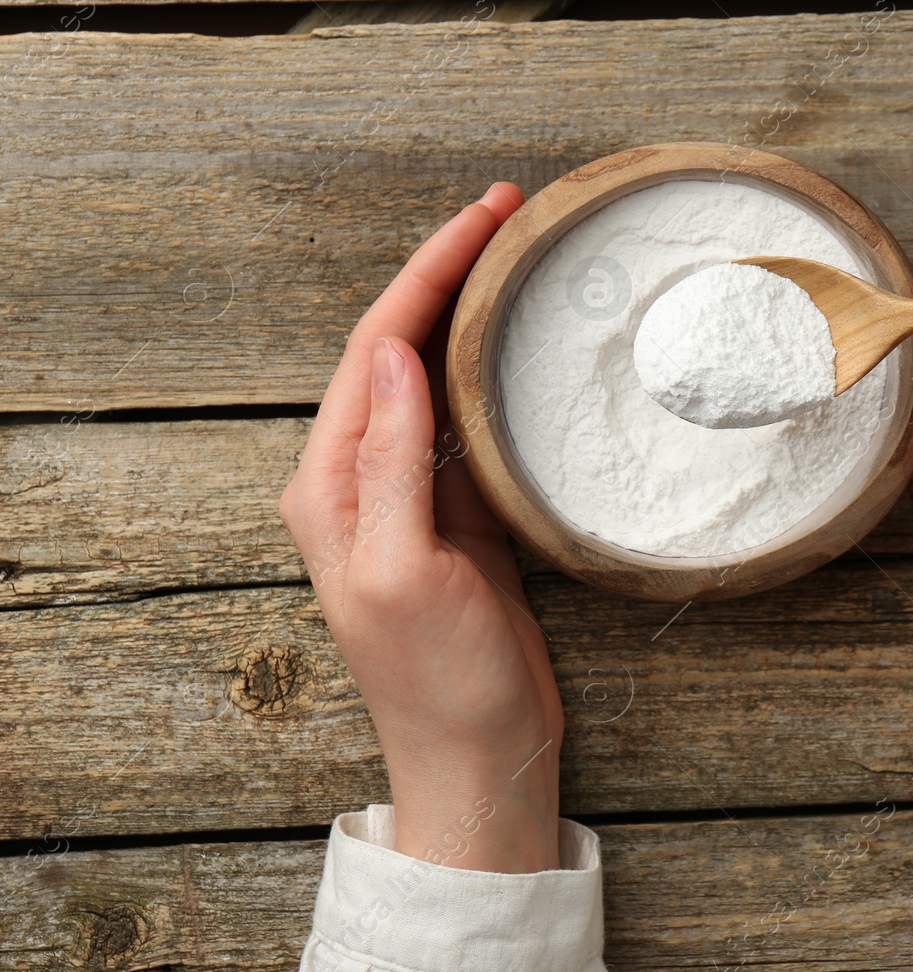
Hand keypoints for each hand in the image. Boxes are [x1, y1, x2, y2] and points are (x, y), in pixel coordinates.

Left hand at [279, 183, 564, 871]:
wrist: (480, 757)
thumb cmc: (440, 683)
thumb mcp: (410, 574)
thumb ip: (392, 466)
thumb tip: (397, 356)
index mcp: (330, 486)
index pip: (373, 350)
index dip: (426, 274)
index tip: (483, 217)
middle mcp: (360, 480)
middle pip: (398, 348)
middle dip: (448, 274)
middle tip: (510, 214)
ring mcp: (411, 496)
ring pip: (435, 377)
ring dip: (470, 314)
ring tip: (519, 259)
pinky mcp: (458, 517)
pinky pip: (468, 422)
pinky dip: (493, 372)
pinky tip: (523, 348)